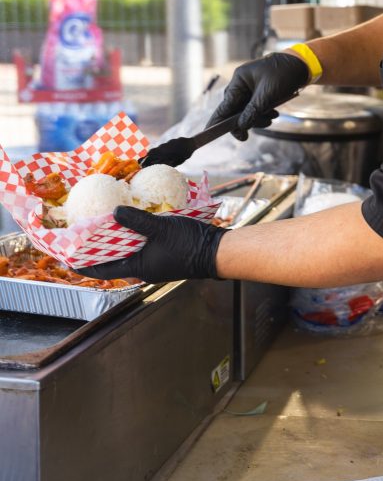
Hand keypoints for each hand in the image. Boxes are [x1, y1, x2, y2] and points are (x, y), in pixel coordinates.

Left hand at [77, 206, 226, 282]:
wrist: (217, 251)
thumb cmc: (189, 245)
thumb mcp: (161, 229)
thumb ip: (137, 220)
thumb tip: (115, 210)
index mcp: (139, 268)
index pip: (104, 270)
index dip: (84, 264)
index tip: (68, 258)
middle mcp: (143, 267)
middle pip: (114, 259)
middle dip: (98, 248)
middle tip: (82, 235)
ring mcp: (154, 260)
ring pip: (128, 250)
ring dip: (115, 239)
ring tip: (101, 224)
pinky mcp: (164, 251)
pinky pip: (141, 243)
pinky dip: (132, 233)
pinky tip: (130, 219)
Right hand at [207, 53, 309, 139]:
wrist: (303, 65)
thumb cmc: (284, 74)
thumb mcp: (268, 95)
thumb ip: (253, 111)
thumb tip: (241, 126)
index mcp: (239, 80)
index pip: (225, 105)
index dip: (218, 120)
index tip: (210, 132)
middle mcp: (242, 84)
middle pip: (235, 110)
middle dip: (247, 120)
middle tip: (258, 127)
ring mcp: (250, 88)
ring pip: (247, 111)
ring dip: (258, 117)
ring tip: (273, 116)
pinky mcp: (260, 92)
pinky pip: (256, 108)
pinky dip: (264, 113)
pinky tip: (274, 112)